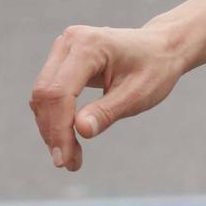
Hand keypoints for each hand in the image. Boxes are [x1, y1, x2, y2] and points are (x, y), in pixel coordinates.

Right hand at [29, 23, 188, 171]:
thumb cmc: (155, 68)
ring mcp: (64, 48)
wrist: (162, 48)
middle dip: (53, 133)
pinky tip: (69, 140)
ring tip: (72, 157)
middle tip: (69, 163)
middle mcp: (70, 41)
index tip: (66, 160)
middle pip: (46, 95)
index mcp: (90, 45)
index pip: (60, 92)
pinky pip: (50, 94)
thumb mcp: (138, 94)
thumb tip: (80, 131)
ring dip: (52, 129)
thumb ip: (107, 112)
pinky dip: (56, 118)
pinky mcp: (62, 60)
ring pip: (43, 97)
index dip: (58, 129)